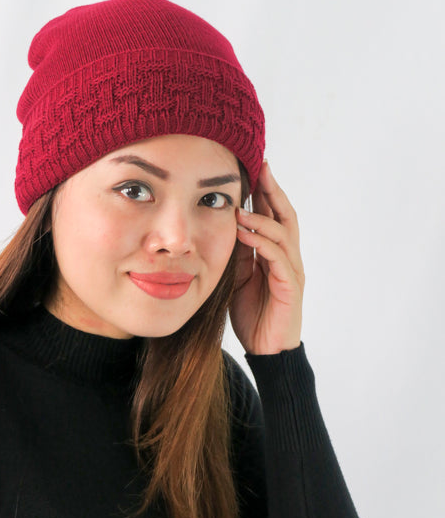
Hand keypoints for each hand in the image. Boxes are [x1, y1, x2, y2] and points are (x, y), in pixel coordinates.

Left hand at [229, 160, 304, 354]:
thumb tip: (226, 227)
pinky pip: (278, 259)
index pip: (274, 215)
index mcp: (276, 254)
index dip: (266, 191)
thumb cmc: (253, 315)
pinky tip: (244, 233)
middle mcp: (288, 258)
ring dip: (262, 217)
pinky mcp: (290, 288)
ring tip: (240, 207)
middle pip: (286, 216)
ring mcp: (292, 272)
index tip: (254, 167)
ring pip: (283, 234)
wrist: (266, 350)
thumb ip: (238, 255)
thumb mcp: (239, 278)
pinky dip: (262, 243)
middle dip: (273, 191)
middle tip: (260, 167)